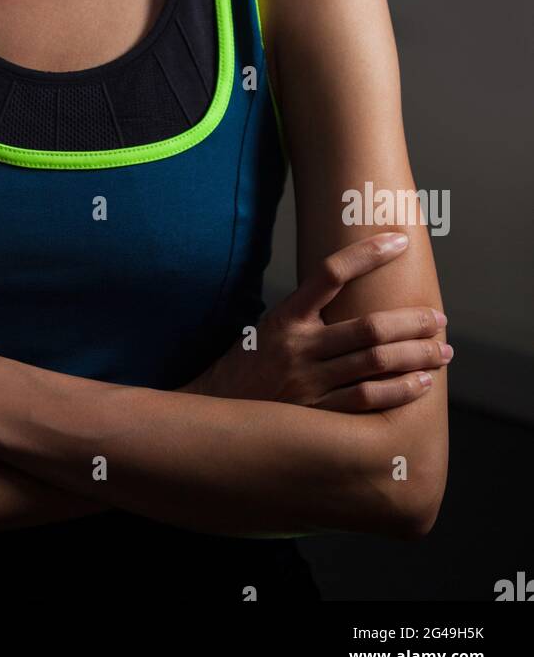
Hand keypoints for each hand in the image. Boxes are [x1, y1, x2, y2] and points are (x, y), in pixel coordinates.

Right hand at [178, 231, 451, 412]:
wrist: (214, 412)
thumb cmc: (247, 365)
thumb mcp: (268, 327)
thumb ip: (308, 314)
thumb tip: (354, 292)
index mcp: (286, 317)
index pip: (331, 272)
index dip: (367, 253)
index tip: (399, 240)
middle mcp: (299, 347)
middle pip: (369, 328)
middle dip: (412, 322)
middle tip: (438, 317)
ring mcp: (309, 383)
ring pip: (375, 364)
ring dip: (416, 356)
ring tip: (442, 350)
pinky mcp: (316, 416)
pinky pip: (366, 401)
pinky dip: (399, 391)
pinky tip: (421, 384)